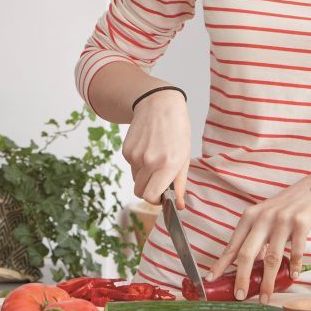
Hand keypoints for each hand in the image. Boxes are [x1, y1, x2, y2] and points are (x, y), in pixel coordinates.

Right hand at [121, 89, 191, 203]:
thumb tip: (178, 206)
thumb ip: (180, 184)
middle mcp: (149, 161)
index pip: (151, 196)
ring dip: (144, 176)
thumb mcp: (184, 157)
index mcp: (167, 165)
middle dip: (148, 191)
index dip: (156, 200)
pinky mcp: (126, 150)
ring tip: (155, 158)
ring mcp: (135, 155)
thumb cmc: (176, 130)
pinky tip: (147, 149)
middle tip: (158, 181)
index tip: (162, 196)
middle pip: (140, 191)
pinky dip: (138, 164)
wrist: (159, 105)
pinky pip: (131, 167)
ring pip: (135, 179)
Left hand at [206, 168, 310, 303]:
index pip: (232, 245)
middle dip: (242, 278)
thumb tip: (247, 266)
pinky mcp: (301, 222)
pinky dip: (294, 266)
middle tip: (239, 296)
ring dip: (267, 281)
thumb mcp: (266, 218)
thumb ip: (256, 239)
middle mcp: (263, 218)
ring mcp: (282, 220)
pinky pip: (296, 250)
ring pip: (271, 257)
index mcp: (250, 217)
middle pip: (247, 253)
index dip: (221, 264)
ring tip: (265, 297)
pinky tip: (293, 276)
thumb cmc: (287, 207)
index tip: (211, 279)